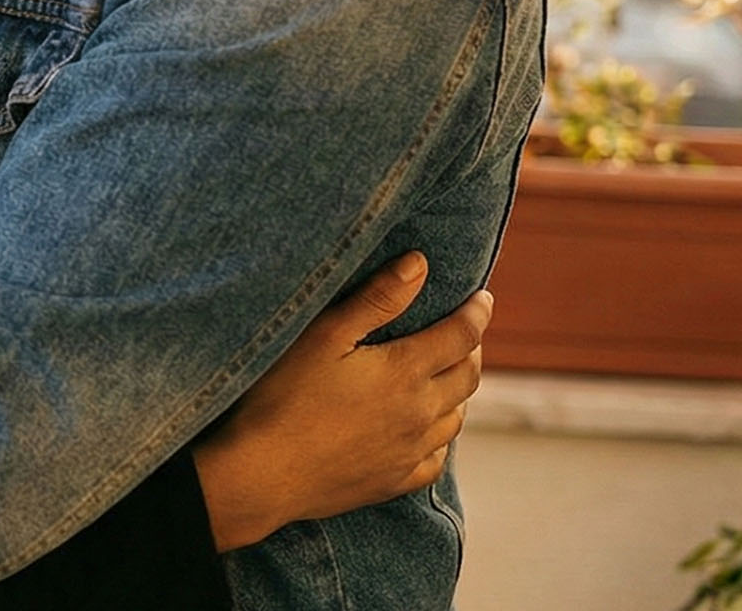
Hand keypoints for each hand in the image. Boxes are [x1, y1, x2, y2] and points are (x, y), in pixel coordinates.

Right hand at [192, 253, 490, 549]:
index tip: (484, 298)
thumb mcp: (323, 334)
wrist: (261, 473)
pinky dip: (440, 436)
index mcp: (405, 371)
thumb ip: (376, 298)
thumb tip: (420, 265)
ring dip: (458, 391)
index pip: (461, 335)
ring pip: (456, 417)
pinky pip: (436, 458)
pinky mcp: (395, 481)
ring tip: (446, 376)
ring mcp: (411, 451)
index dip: (477, 312)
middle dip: (471, 349)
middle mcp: (420, 413)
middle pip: (467, 376)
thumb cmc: (283, 396)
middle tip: (466, 333)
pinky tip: (426, 430)